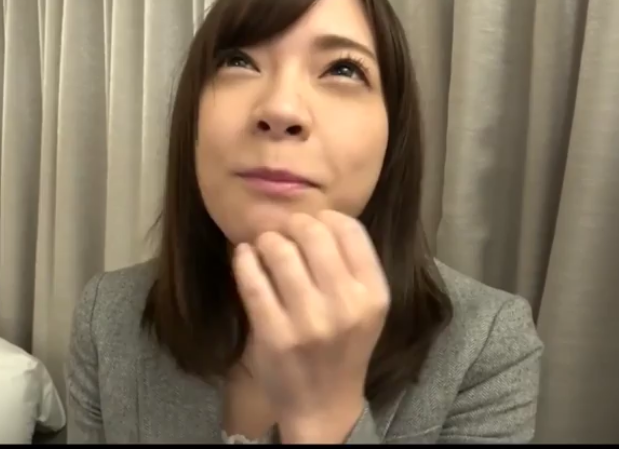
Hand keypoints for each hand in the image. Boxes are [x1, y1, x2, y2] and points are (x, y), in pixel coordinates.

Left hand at [232, 210, 390, 443]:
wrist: (323, 404)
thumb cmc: (343, 346)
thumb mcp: (366, 307)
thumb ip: (352, 265)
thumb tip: (316, 215)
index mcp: (373, 294)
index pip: (349, 229)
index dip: (325, 217)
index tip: (310, 224)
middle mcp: (346, 306)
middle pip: (313, 233)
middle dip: (292, 225)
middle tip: (283, 233)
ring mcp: (309, 322)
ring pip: (280, 251)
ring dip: (266, 241)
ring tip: (264, 246)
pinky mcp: (274, 335)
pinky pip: (252, 280)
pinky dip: (245, 260)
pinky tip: (246, 257)